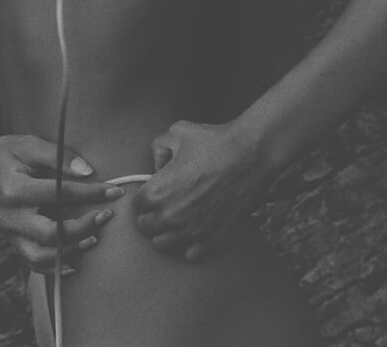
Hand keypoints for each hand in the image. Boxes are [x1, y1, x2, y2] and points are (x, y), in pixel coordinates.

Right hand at [0, 134, 124, 274]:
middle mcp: (10, 217)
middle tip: (106, 215)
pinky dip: (55, 267)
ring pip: (40, 256)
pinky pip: (32, 262)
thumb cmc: (3, 153)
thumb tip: (88, 172)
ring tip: (94, 237)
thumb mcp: (28, 144)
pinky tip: (75, 261)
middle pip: (51, 234)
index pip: (59, 195)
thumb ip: (58, 156)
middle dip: (83, 227)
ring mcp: (9, 233)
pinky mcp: (12, 240)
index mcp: (14, 190)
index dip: (90, 193)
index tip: (114, 191)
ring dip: (71, 250)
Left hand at [132, 118, 272, 262]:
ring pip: (163, 245)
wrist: (250, 156)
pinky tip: (195, 229)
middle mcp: (171, 216)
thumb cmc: (213, 142)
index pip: (136, 205)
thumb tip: (158, 164)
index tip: (155, 189)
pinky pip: (190, 254)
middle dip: (151, 214)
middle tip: (164, 202)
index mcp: (158, 192)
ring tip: (176, 217)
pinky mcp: (212, 238)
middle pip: (146, 227)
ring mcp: (191, 231)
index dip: (144, 195)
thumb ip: (159, 147)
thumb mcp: (177, 132)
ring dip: (165, 232)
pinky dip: (189, 245)